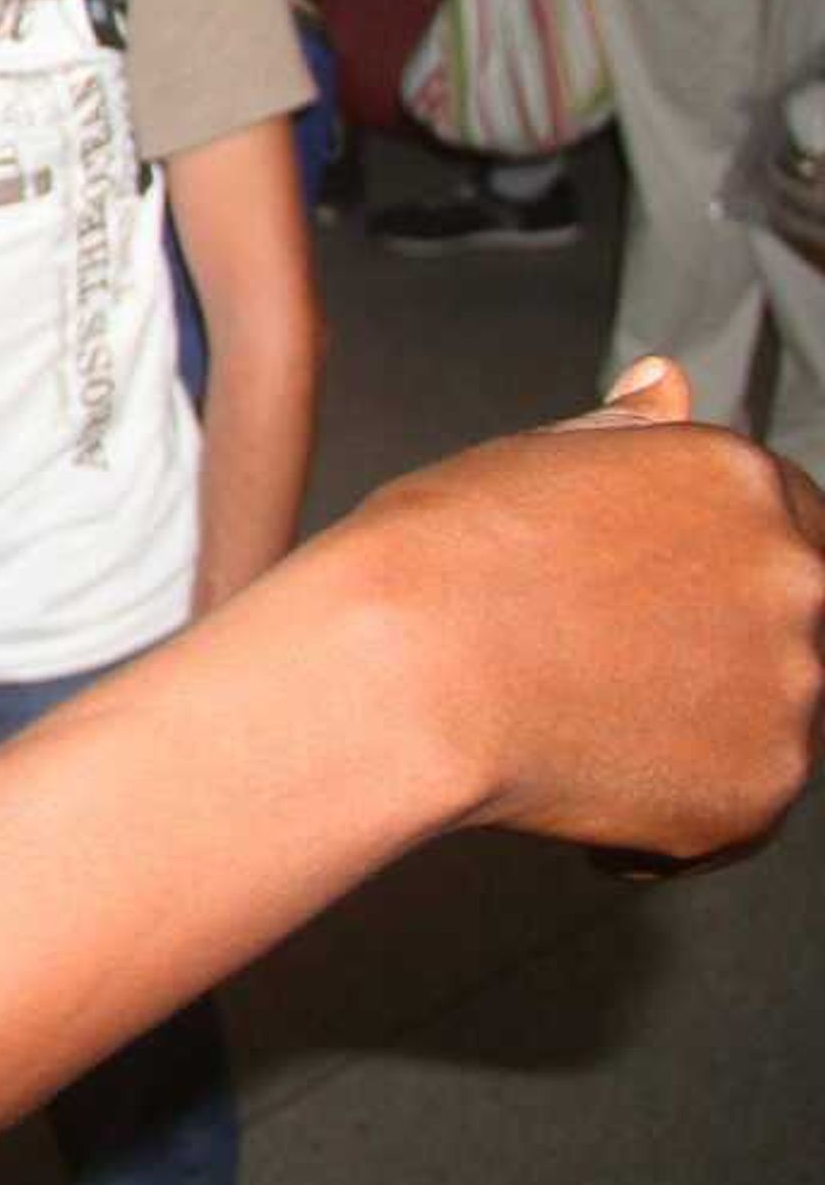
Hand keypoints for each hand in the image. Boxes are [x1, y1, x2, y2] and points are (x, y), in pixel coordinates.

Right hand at [342, 361, 824, 864]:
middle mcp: (795, 575)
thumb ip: (627, 433)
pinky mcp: (762, 787)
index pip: (783, 521)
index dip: (709, 563)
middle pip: (787, 619)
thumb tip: (667, 382)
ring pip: (766, 712)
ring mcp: (790, 688)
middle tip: (597, 661)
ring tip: (575, 717)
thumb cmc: (437, 563)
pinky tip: (580, 771)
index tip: (652, 594)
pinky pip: (735, 802)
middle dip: (710, 642)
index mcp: (739, 479)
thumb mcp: (528, 460)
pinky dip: (671, 802)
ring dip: (695, 722)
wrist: (400, 677)